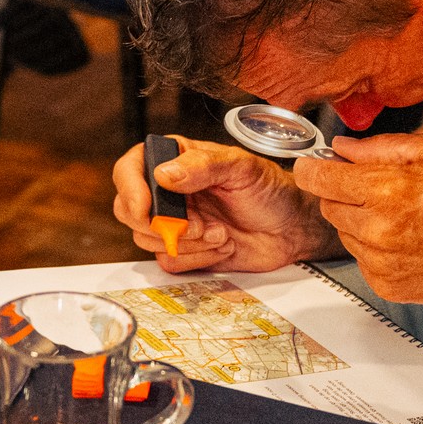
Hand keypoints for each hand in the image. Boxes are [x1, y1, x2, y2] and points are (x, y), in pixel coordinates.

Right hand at [110, 135, 334, 271]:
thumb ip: (203, 166)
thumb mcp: (242, 168)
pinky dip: (197, 258)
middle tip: (198, 224)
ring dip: (188, 242)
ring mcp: (174, 222)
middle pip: (129, 210)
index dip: (130, 189)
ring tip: (220, 232)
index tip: (147, 207)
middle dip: (162, 224)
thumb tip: (164, 173)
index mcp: (177, 161)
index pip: (130, 170)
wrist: (293, 228)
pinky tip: (223, 244)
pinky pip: (169, 262)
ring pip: (148, 240)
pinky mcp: (185, 250)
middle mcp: (169, 191)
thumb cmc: (271, 190)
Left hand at [291, 130, 422, 309]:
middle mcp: (378, 228)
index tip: (312, 165)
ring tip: (401, 215)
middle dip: (342, 193)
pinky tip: (407, 239)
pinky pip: (362, 259)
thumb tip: (344, 147)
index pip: (318, 179)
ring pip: (344, 233)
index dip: (311, 168)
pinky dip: (376, 248)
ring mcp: (380, 261)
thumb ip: (382, 147)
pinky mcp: (386, 285)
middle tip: (375, 188)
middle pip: (328, 206)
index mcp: (387, 189)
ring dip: (360, 221)